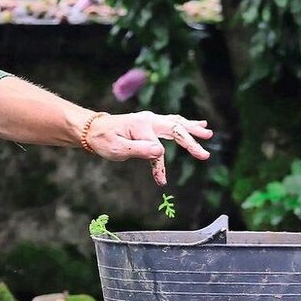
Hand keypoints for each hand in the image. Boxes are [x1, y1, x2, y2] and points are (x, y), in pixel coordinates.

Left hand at [84, 112, 212, 185]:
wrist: (93, 129)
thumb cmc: (103, 140)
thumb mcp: (117, 148)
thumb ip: (139, 150)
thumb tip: (160, 151)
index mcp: (141, 126)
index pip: (157, 148)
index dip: (159, 165)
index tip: (161, 181)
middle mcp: (149, 120)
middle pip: (175, 129)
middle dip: (191, 141)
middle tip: (205, 155)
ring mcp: (150, 120)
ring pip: (176, 123)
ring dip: (192, 129)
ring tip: (207, 132)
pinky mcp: (151, 123)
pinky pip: (172, 123)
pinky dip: (185, 125)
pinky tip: (197, 125)